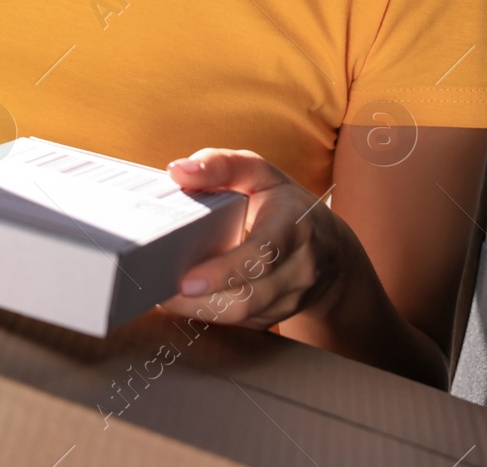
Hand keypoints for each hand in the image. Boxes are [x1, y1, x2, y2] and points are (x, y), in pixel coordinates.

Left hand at [157, 147, 356, 331]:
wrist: (329, 249)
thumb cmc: (284, 204)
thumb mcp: (259, 172)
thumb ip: (220, 165)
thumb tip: (178, 171)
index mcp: (294, 227)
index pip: (263, 255)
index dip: (225, 271)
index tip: (187, 281)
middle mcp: (299, 269)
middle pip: (247, 298)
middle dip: (198, 299)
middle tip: (157, 288)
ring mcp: (290, 298)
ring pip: (240, 316)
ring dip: (197, 309)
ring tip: (161, 294)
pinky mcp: (276, 316)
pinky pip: (238, 323)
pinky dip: (207, 313)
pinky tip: (182, 299)